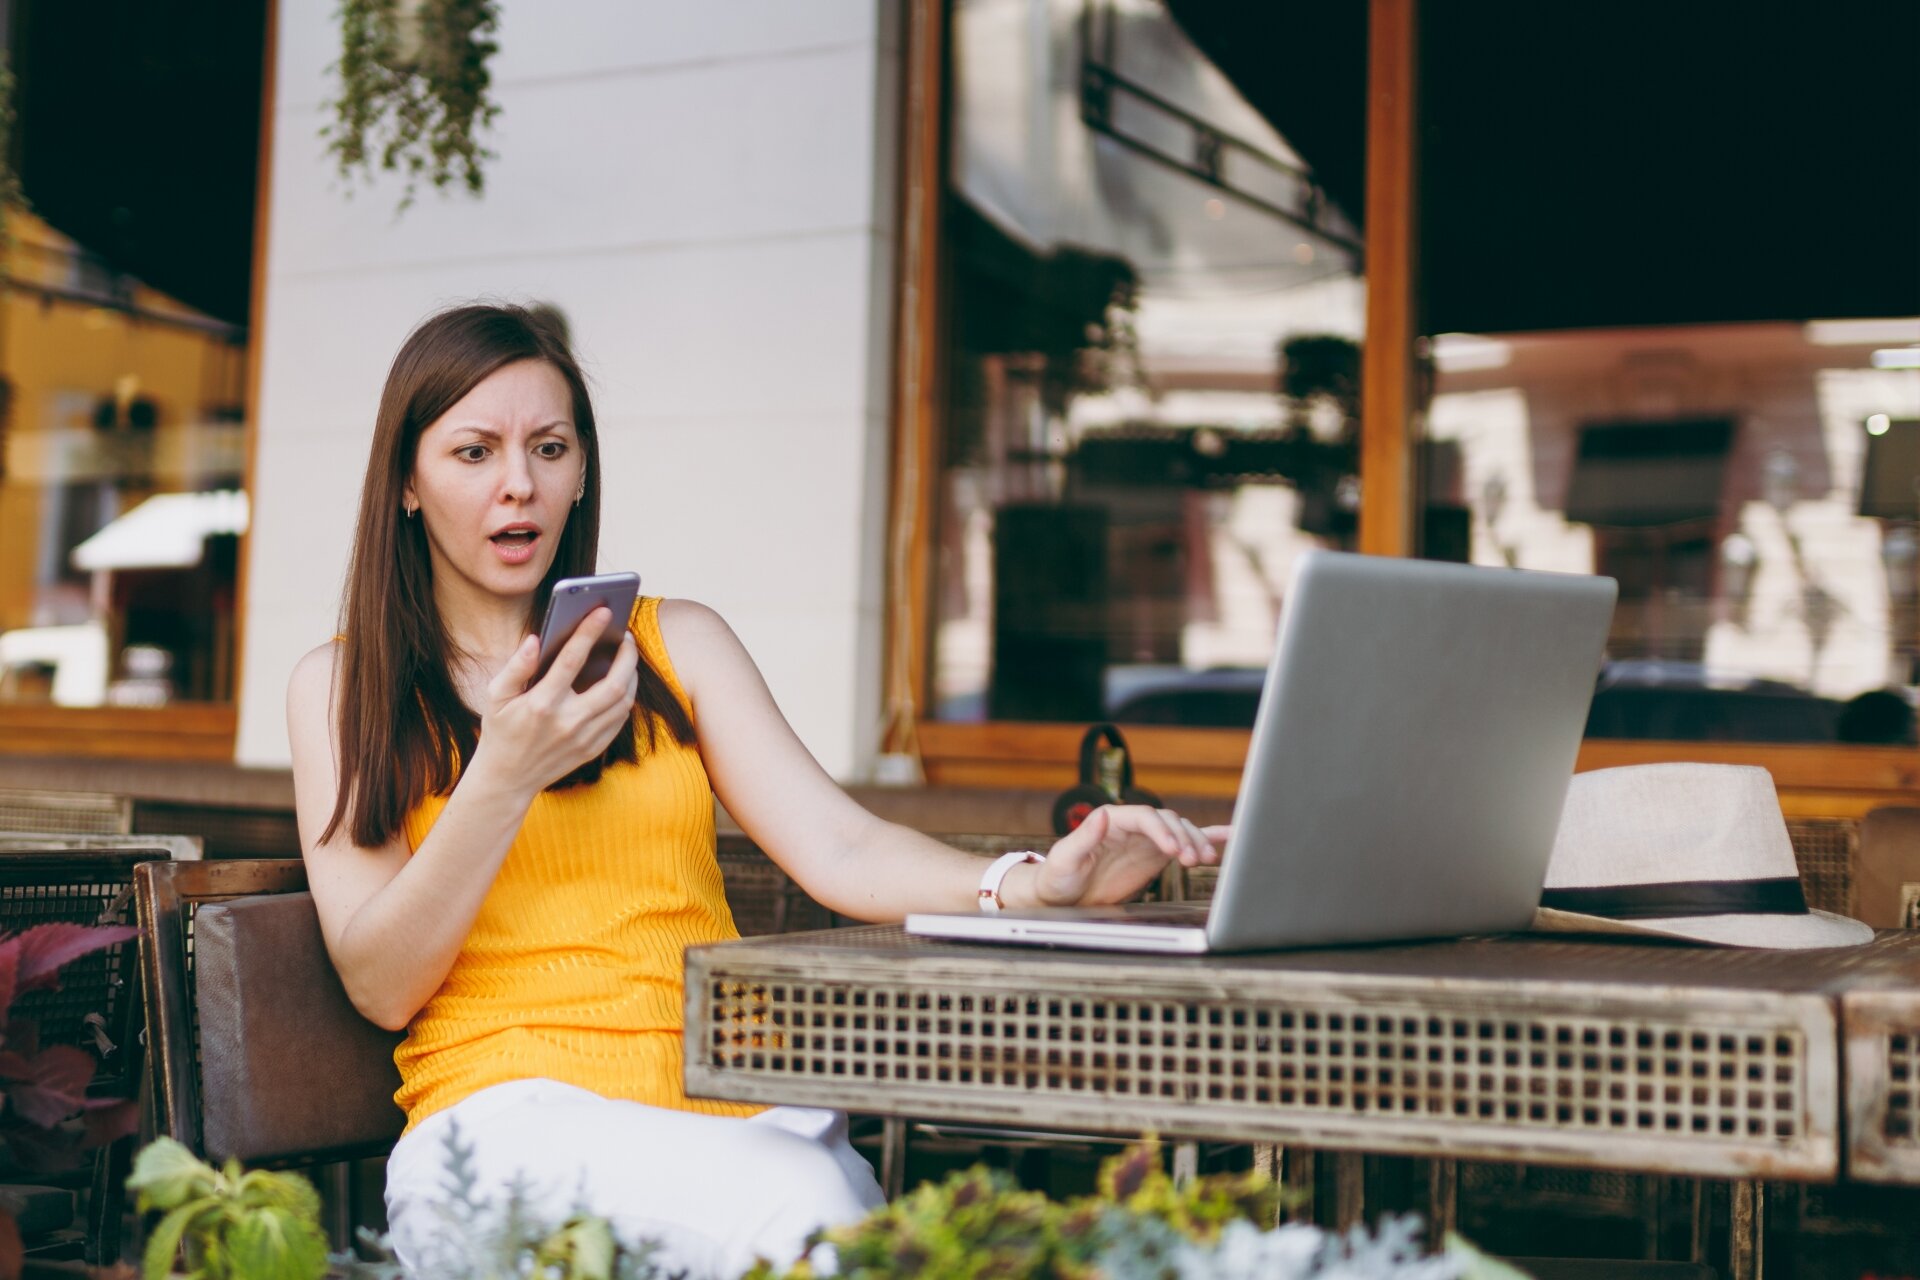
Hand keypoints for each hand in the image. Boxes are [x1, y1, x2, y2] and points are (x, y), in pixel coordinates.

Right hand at [470, 607, 639, 796]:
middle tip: (627, 636)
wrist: (507, 778)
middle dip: (627, 655)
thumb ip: (516, 667)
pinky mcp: (593, 749)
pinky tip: (623, 682)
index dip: (589, 631)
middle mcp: (567, 722)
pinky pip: (620, 719)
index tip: (603, 611)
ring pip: (623, 702)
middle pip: (614, 683)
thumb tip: (535, 639)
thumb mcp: (496, 696)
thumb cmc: (501, 730)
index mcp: (542, 703)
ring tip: (627, 656)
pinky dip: (626, 697)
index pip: (572, 659)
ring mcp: (584, 738)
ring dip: (632, 675)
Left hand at [1026, 805, 1228, 907]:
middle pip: (1168, 822)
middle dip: (1184, 837)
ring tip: (1206, 859)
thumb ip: (1083, 836)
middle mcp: (1132, 826)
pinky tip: (1229, 837)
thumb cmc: (1058, 876)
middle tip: (1193, 858)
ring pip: (1180, 831)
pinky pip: (1184, 843)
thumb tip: (1102, 814)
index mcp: (1111, 820)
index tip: (1173, 849)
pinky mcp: (1155, 855)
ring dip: (1197, 841)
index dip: (1162, 830)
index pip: (1145, 817)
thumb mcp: (1065, 857)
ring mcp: (1146, 840)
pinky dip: (1207, 838)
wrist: (1061, 897)